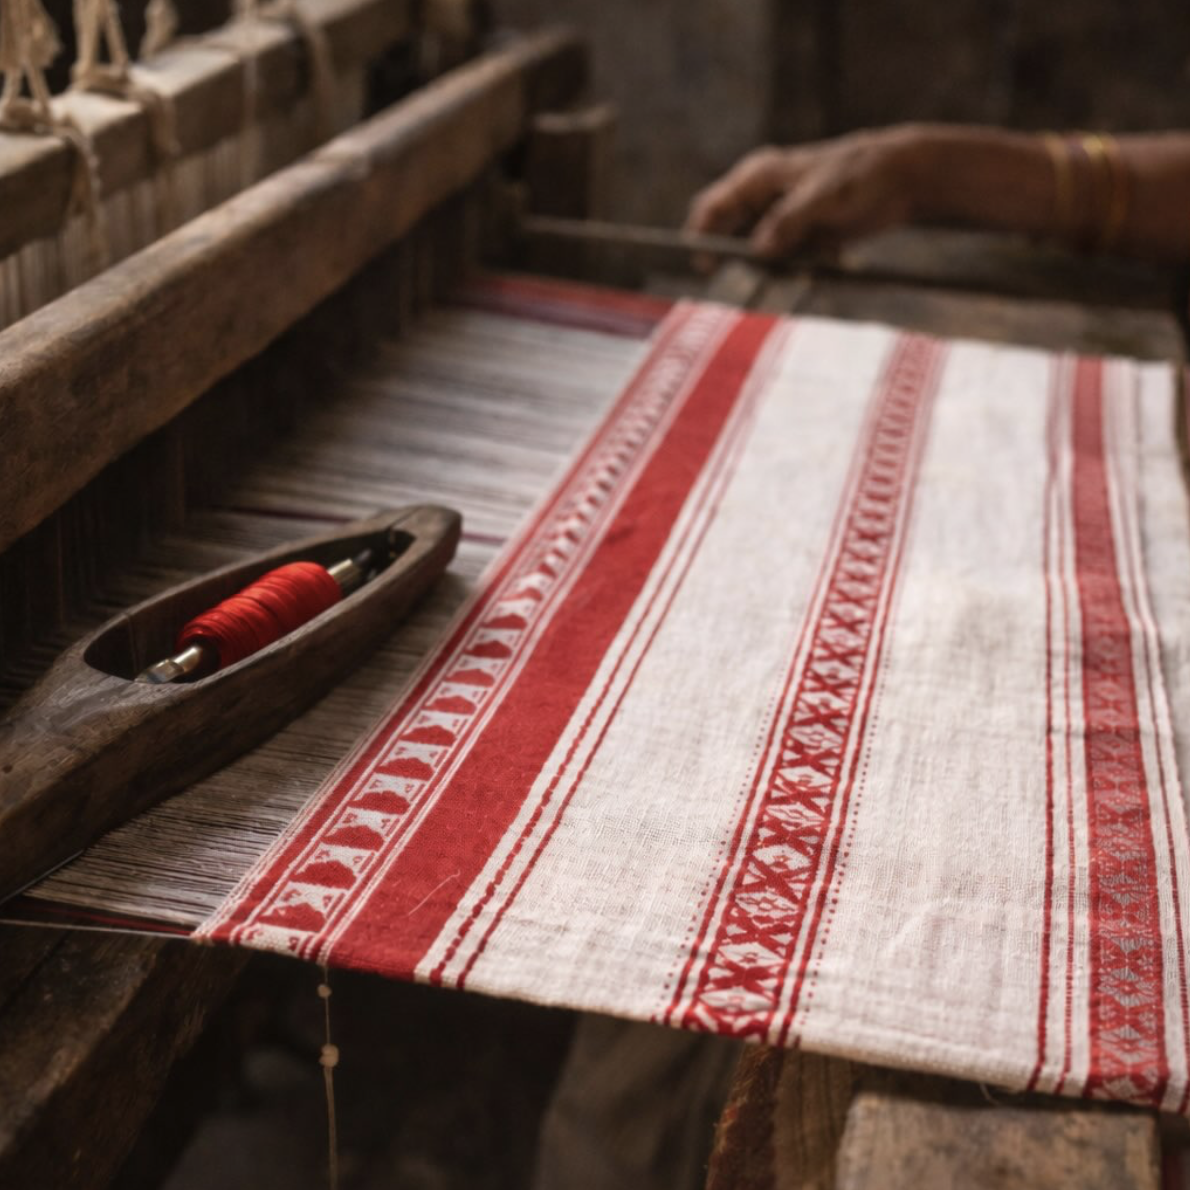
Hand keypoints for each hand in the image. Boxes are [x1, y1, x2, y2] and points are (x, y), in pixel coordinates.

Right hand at [685, 127, 922, 259]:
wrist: (903, 178)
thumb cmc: (862, 175)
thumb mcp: (824, 197)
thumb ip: (788, 222)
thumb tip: (757, 251)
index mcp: (758, 177)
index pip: (712, 208)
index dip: (699, 236)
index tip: (703, 267)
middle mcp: (761, 198)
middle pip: (728, 235)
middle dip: (735, 261)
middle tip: (748, 283)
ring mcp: (778, 219)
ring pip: (756, 254)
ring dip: (769, 270)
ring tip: (802, 263)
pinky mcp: (797, 238)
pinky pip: (782, 263)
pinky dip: (793, 270)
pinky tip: (821, 260)